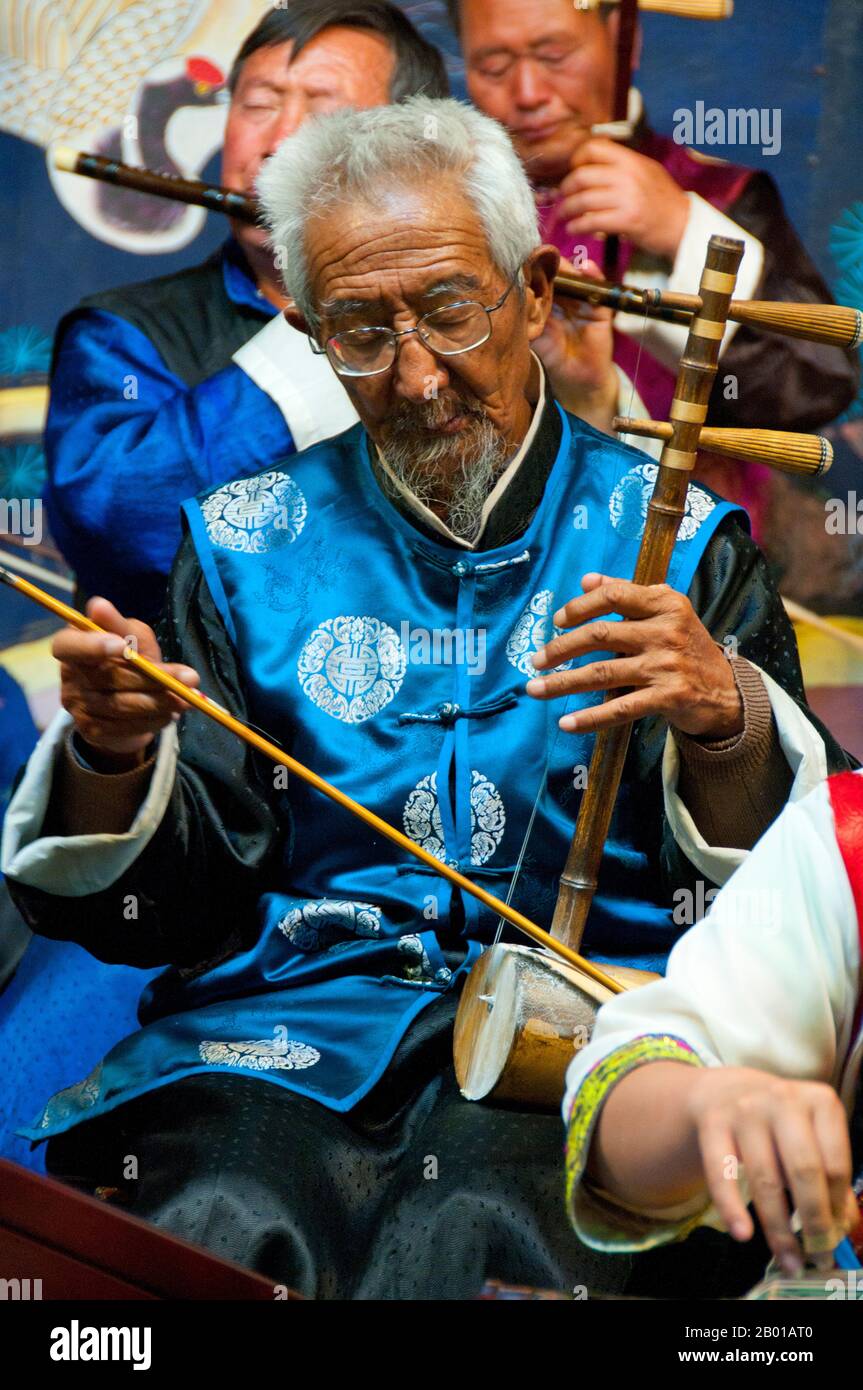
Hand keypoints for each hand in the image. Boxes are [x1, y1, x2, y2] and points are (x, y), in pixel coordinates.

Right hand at [53, 597, 199, 770]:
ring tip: (186, 699)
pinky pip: (124, 727)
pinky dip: (152, 720)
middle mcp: (69, 676)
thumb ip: (123, 627)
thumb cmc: (129, 658)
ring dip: (159, 702)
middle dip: (153, 678)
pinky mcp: (91, 730)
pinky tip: (169, 714)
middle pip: (109, 678)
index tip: (120, 646)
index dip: (92, 646)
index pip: (68, 645)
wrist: (125, 701)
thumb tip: (99, 606)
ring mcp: (77, 705)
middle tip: (190, 679)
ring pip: (120, 705)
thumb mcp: (131, 637)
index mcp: (71, 644)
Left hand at [525, 573, 743, 738]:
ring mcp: (667, 665)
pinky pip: (620, 708)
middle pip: (600, 635)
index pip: (614, 595)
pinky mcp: (668, 697)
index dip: (580, 606)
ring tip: (535, 689)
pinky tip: (566, 723)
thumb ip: (627, 594)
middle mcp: (666, 630)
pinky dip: (590, 718)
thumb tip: (586, 579)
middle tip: (535, 660)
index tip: (556, 621)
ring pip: (602, 672)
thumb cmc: (686, 648)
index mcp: (665, 603)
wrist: (727, 692)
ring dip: (563, 682)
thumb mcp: (665, 613)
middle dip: (561, 648)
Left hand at [533, 256, 616, 431]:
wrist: (578, 380)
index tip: (521, 255)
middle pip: (557, 272)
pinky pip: (599, 288)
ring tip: (559, 259)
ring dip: (569, 265)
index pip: (539, 278)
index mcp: (546, 302)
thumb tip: (508, 296)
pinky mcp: (600, 308)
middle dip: (548, 262)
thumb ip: (525, 317)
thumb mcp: (534, 336)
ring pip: (576, 276)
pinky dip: (594, 275)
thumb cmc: (553, 358)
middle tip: (538, 253)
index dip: (531, 267)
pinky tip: (586, 268)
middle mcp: (564, 298)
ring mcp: (583, 301)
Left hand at [559, 138, 689, 260]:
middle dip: (566, 188)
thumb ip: (622, 166)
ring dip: (567, 209)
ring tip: (564, 215)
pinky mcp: (626, 220)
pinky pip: (591, 221)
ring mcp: (627, 198)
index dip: (577, 158)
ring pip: (583, 200)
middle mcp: (627, 175)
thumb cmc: (663, 201)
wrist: (683, 225)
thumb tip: (593, 166)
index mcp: (631, 160)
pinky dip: (577, 226)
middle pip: (582, 175)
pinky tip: (574, 229)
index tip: (573, 171)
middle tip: (563, 197)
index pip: (594, 147)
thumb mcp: (646, 172)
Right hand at [686, 1067, 855, 1273]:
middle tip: (818, 1255)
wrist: (727, 1091)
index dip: (836, 1205)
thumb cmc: (782, 1123)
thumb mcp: (813, 1136)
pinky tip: (742, 1234)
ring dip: (778, 1228)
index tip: (835, 1235)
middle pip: (803, 1169)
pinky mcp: (713, 1123)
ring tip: (789, 1261)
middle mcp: (784, 1099)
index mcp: (820, 1101)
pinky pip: (722, 1172)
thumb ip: (830, 1177)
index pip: (835, 1163)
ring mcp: (746, 1109)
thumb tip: (840, 1227)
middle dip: (814, 1220)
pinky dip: (731, 1207)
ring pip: (765, 1179)